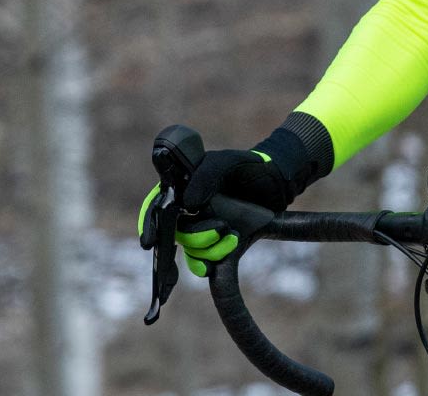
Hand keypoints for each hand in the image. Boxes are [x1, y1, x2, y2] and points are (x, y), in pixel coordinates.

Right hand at [136, 147, 297, 276]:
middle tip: (221, 228)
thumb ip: (206, 176)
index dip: (149, 224)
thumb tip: (188, 205)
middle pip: (176, 233)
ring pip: (191, 249)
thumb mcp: (228, 162)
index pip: (157, 206)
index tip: (150, 242)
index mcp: (182, 187)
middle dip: (195, 236)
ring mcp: (202, 227)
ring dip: (209, 249)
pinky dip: (206, 265)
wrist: (277, 182)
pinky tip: (215, 263)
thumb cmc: (248, 166)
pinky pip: (203, 261)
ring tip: (234, 236)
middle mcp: (187, 210)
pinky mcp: (218, 243)